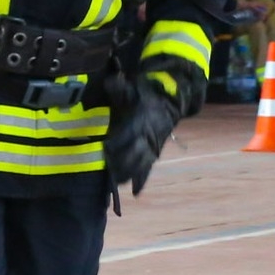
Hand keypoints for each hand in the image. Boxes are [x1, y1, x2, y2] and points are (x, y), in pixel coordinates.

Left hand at [104, 73, 184, 195]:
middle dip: (122, 162)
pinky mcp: (155, 153)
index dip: (119, 141)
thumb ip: (120, 85)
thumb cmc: (143, 95)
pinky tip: (136, 194)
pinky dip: (143, 181)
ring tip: (118, 184)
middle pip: (136, 152)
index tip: (106, 147)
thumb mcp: (132, 87)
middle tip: (108, 170)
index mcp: (143, 118)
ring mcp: (153, 146)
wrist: (169, 102)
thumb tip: (112, 80)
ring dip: (130, 174)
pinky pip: (149, 168)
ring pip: (142, 163)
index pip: (131, 132)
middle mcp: (150, 135)